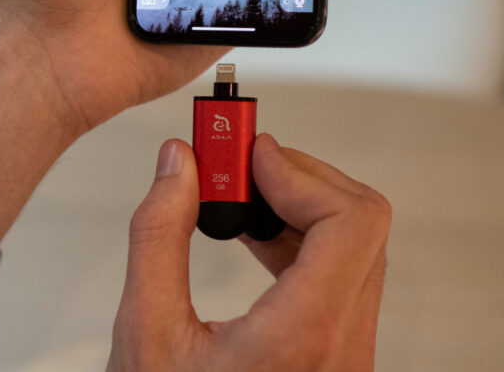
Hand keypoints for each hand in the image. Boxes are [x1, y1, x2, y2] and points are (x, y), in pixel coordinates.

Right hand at [107, 134, 390, 371]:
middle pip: (358, 222)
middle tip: (240, 164)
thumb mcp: (145, 332)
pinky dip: (300, 234)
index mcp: (303, 340)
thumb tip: (178, 164)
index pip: (351, 223)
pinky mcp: (339, 349)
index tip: (251, 154)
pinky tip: (253, 233)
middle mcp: (343, 345)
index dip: (300, 172)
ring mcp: (348, 350)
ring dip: (299, 201)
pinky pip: (341, 269)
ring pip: (354, 243)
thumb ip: (158, 233)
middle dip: (296, 176)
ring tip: (240, 194)